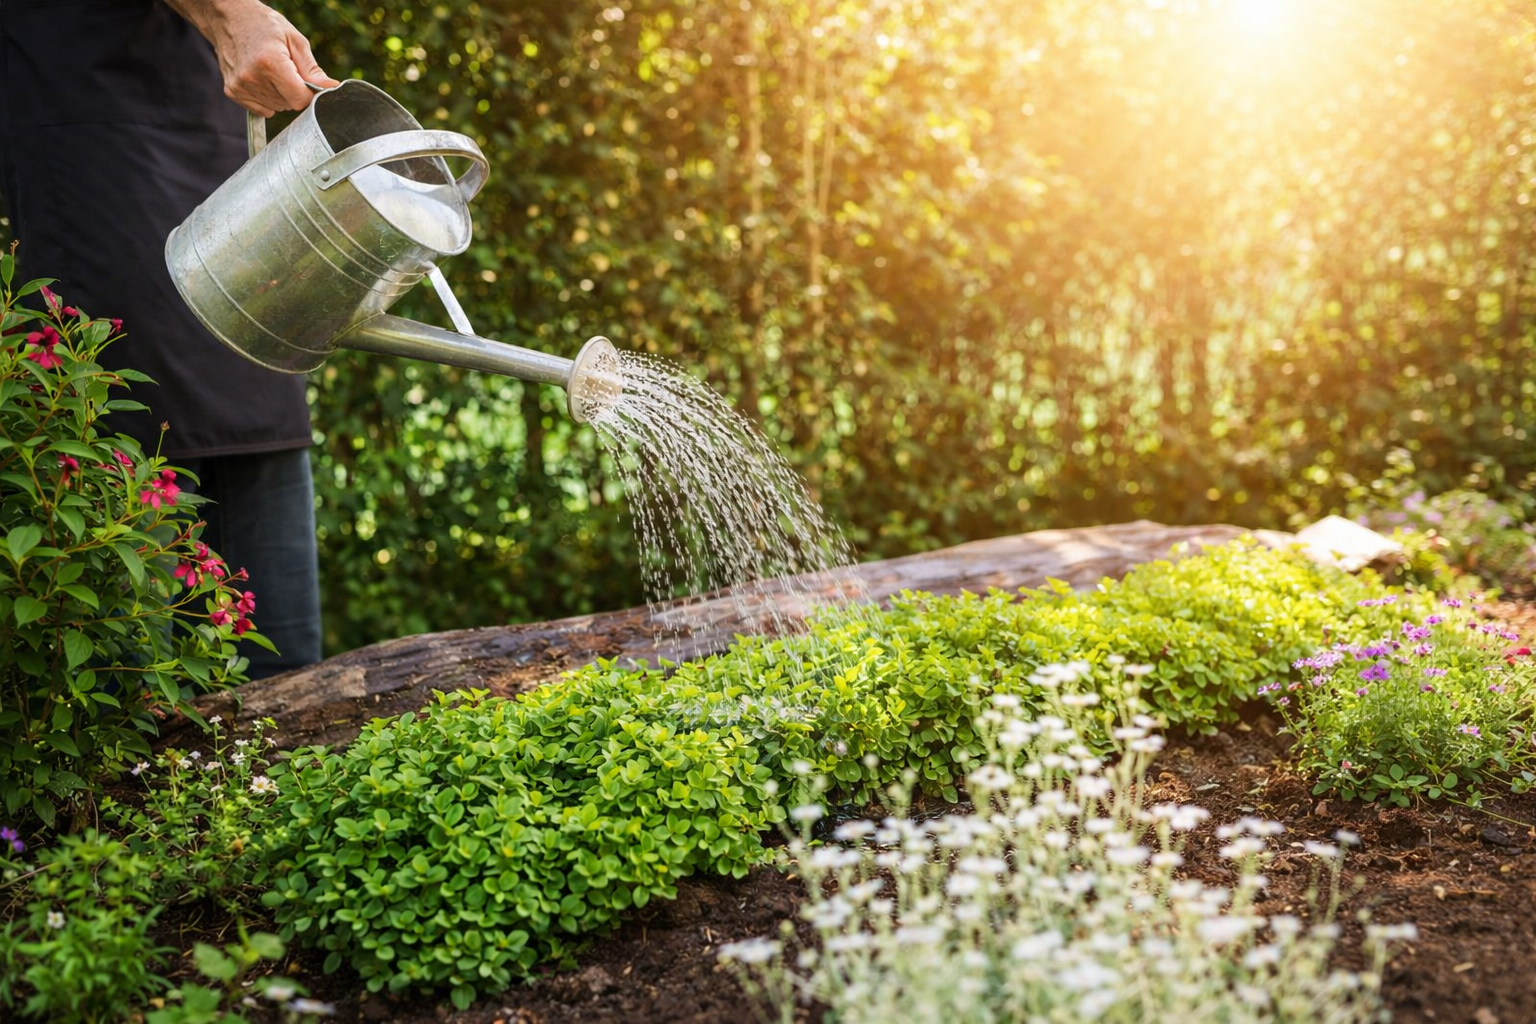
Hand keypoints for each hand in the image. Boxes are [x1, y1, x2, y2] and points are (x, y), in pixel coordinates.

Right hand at [167, 0, 340, 116]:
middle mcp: (252, 76)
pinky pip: (262, 109)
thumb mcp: (295, 41)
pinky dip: (267, 99)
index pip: (299, 99)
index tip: (309, 84)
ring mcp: (240, 85)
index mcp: (270, 61)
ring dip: (281, 95)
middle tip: (287, 70)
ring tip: (272, 72)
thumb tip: (331, 88)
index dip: (309, 94)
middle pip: (288, 104)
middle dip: (294, 92)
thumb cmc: (264, 26)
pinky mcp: (233, 91)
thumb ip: (313, 70)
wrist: (229, 19)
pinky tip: (262, 79)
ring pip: (276, 108)